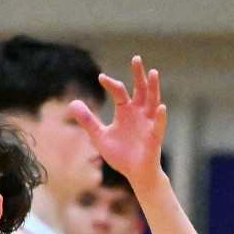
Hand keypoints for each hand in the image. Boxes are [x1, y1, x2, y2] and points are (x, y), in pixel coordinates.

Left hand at [69, 57, 165, 190]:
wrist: (134, 174)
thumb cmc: (120, 154)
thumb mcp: (100, 136)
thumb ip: (88, 121)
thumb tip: (72, 103)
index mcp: (125, 111)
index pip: (119, 92)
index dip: (110, 84)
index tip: (100, 78)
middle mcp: (139, 113)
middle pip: (140, 90)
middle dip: (138, 75)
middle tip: (136, 59)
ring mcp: (148, 124)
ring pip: (153, 102)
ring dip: (153, 88)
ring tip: (153, 73)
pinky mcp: (154, 137)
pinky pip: (158, 125)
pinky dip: (160, 117)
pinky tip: (161, 107)